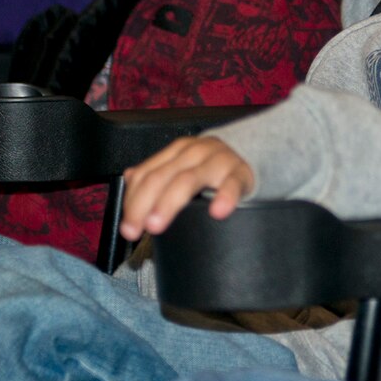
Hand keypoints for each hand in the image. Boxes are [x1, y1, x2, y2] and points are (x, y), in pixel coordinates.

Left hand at [118, 136, 254, 240]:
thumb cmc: (212, 169)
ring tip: (157, 224)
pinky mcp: (241, 173)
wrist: (252, 156)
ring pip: (188, 179)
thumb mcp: (183, 167)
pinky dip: (224, 197)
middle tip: (137, 230)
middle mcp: (194, 152)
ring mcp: (218, 160)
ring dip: (169, 202)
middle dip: (143, 205)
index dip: (133, 201)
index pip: (146, 174)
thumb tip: (129, 180)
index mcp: (176, 151)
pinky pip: (231, 184)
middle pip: (161, 177)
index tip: (128, 228)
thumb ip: (157, 174)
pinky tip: (217, 212)